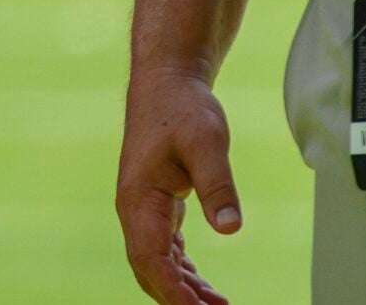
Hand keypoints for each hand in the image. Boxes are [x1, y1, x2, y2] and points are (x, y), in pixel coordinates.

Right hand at [117, 64, 240, 304]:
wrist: (166, 82)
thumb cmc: (183, 108)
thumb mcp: (207, 142)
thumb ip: (218, 186)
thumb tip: (231, 229)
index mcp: (139, 199)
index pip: (151, 260)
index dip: (175, 293)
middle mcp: (134, 210)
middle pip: (149, 271)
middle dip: (178, 299)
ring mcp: (142, 210)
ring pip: (156, 265)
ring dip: (183, 290)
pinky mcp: (155, 207)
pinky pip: (163, 251)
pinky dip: (182, 272)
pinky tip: (203, 285)